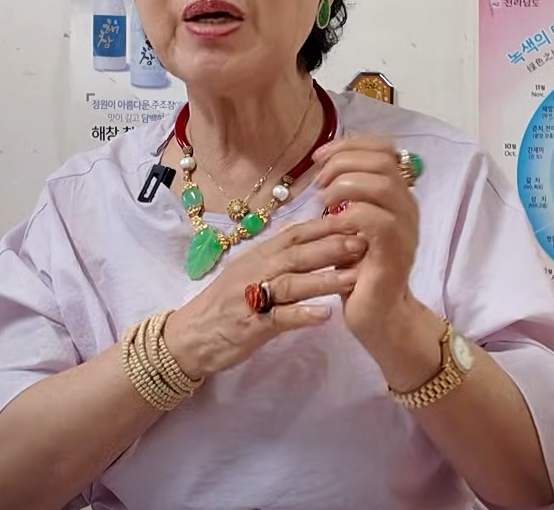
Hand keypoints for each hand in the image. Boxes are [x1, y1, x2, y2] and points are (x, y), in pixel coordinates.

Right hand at [163, 216, 366, 379]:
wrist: (189, 336)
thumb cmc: (224, 303)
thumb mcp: (249, 270)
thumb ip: (278, 255)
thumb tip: (311, 235)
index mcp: (258, 255)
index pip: (295, 234)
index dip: (325, 225)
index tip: (355, 218)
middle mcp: (256, 270)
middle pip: (297, 254)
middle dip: (332, 246)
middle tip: (364, 241)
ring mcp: (252, 297)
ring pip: (292, 283)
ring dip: (324, 279)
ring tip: (354, 277)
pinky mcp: (251, 325)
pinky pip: (279, 318)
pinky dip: (302, 315)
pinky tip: (325, 315)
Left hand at [312, 134, 419, 345]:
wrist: (378, 316)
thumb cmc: (358, 270)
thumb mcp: (349, 225)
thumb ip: (347, 196)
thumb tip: (324, 167)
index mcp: (397, 195)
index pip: (383, 148)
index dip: (349, 144)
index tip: (319, 157)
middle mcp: (406, 207)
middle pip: (382, 160)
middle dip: (343, 161)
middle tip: (319, 181)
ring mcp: (404, 229)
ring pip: (381, 184)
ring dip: (345, 185)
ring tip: (323, 201)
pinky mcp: (394, 253)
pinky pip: (377, 220)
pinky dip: (351, 215)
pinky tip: (333, 223)